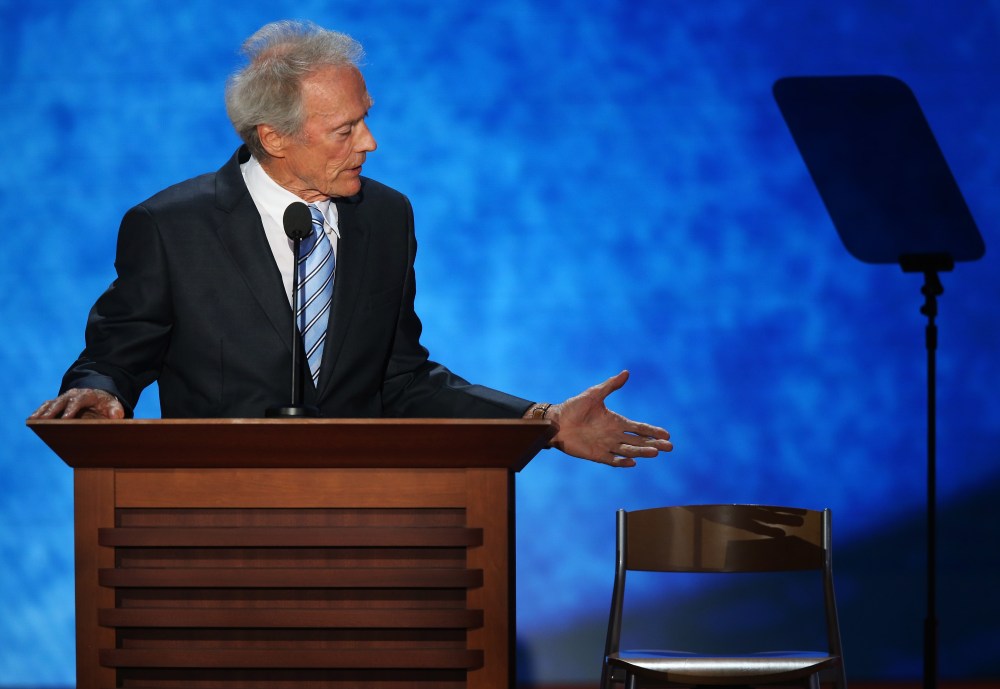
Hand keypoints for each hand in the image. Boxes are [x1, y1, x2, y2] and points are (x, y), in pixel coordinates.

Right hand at [29, 388, 124, 419]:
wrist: (98, 396)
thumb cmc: (105, 403)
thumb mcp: (114, 405)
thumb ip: (116, 410)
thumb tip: (117, 416)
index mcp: (86, 395)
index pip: (78, 401)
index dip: (71, 410)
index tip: (64, 420)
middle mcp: (72, 395)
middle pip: (60, 402)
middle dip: (52, 412)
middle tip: (44, 422)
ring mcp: (63, 398)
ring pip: (50, 404)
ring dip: (41, 412)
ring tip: (33, 421)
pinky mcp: (56, 403)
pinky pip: (46, 406)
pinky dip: (38, 412)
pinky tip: (31, 421)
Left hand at [544, 370, 671, 466]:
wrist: (556, 421)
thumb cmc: (574, 407)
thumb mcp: (594, 394)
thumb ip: (611, 385)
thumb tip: (626, 372)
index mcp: (617, 422)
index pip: (640, 428)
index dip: (653, 431)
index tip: (667, 434)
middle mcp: (614, 435)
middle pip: (639, 442)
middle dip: (654, 444)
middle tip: (670, 447)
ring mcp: (606, 446)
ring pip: (629, 451)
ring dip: (642, 452)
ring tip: (656, 452)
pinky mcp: (596, 455)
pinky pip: (612, 460)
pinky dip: (622, 461)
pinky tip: (632, 462)